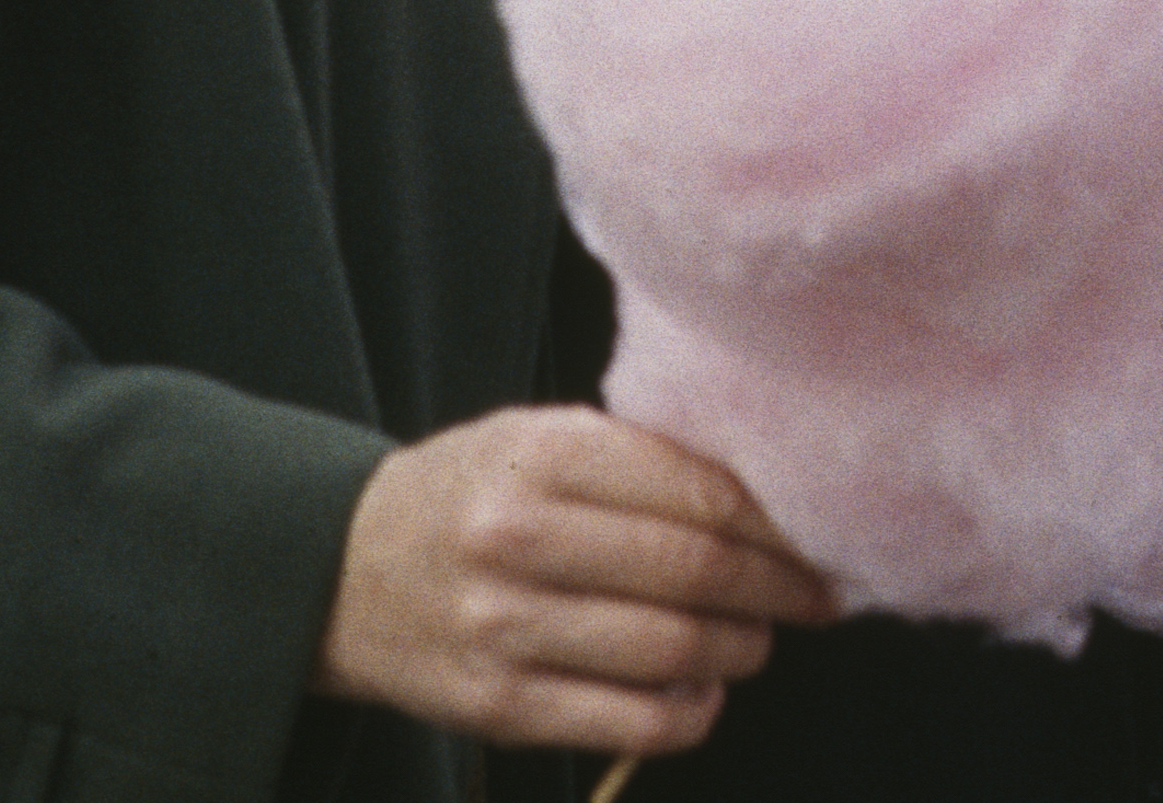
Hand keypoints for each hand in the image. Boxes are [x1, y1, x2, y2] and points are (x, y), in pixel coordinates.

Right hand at [316, 408, 833, 756]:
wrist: (341, 571)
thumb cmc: (472, 494)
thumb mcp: (541, 438)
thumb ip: (642, 459)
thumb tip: (771, 498)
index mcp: (542, 456)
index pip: (699, 493)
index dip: (779, 525)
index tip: (822, 538)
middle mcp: (519, 538)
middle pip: (695, 573)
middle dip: (777, 589)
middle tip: (814, 595)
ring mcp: (504, 629)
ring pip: (672, 652)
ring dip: (741, 651)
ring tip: (755, 639)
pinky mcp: (497, 707)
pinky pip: (629, 723)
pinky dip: (690, 714)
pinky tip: (701, 692)